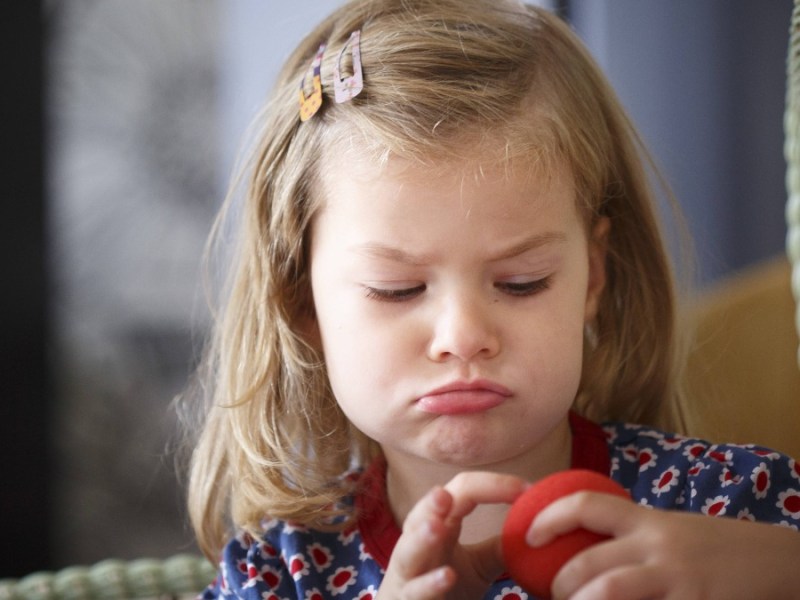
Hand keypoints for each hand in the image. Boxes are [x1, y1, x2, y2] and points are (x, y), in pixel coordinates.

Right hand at [377, 472, 525, 599]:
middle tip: (444, 495)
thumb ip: (500, 546)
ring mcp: (409, 572)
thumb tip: (537, 526)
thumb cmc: (445, 589)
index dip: (492, 486)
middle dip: (432, 504)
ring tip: (435, 526)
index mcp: (440, 525)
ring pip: (409, 551)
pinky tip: (448, 576)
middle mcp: (419, 542)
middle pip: (422, 515)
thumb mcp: (479, 565)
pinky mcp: (408, 598)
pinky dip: (430, 584)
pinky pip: (416, 591)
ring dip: (421, 538)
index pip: (462, 493)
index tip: (526, 489)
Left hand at [527, 491, 799, 599]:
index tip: (529, 535)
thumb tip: (580, 546)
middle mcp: (657, 544)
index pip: (586, 503)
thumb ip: (630, 535)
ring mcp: (676, 578)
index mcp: (646, 519)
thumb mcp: (670, 529)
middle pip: (587, 561)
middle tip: (552, 596)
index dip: (549, 516)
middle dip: (559, 584)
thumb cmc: (714, 547)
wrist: (777, 560)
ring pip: (607, 591)